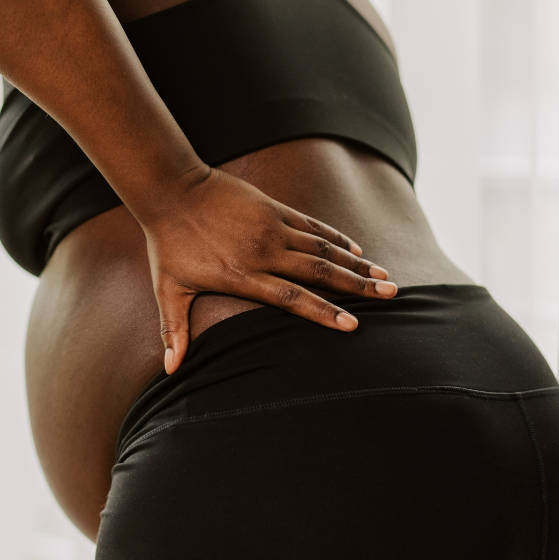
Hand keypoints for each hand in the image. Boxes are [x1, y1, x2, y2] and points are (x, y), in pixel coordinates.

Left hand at [139, 167, 396, 373]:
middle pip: (319, 272)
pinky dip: (335, 238)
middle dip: (357, 286)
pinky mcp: (273, 209)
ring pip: (322, 248)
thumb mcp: (168, 289)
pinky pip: (312, 225)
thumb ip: (174, 329)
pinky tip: (355, 249)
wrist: (171, 190)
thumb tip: (169, 370)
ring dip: (355, 263)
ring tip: (384, 276)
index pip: (292, 298)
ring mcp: (272, 227)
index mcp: (242, 276)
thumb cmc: (168, 244)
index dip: (323, 312)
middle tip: (391, 295)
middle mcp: (264, 252)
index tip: (352, 324)